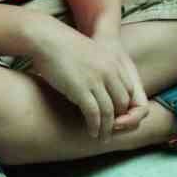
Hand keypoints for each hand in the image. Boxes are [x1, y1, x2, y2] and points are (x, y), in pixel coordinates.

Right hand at [24, 21, 145, 139]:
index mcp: (115, 62)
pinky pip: (94, 114)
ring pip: (109, 112)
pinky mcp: (81, 89)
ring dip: (107, 129)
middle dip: (119, 120)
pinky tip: (91, 132)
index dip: (124, 107)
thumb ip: (101, 68)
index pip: (129, 90)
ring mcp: (96, 80)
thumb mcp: (92, 54)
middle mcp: (110, 71)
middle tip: (111, 131)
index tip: (117, 117)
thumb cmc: (64, 47)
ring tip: (102, 138)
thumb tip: (101, 86)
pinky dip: (94, 126)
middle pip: (123, 103)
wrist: (47, 38)